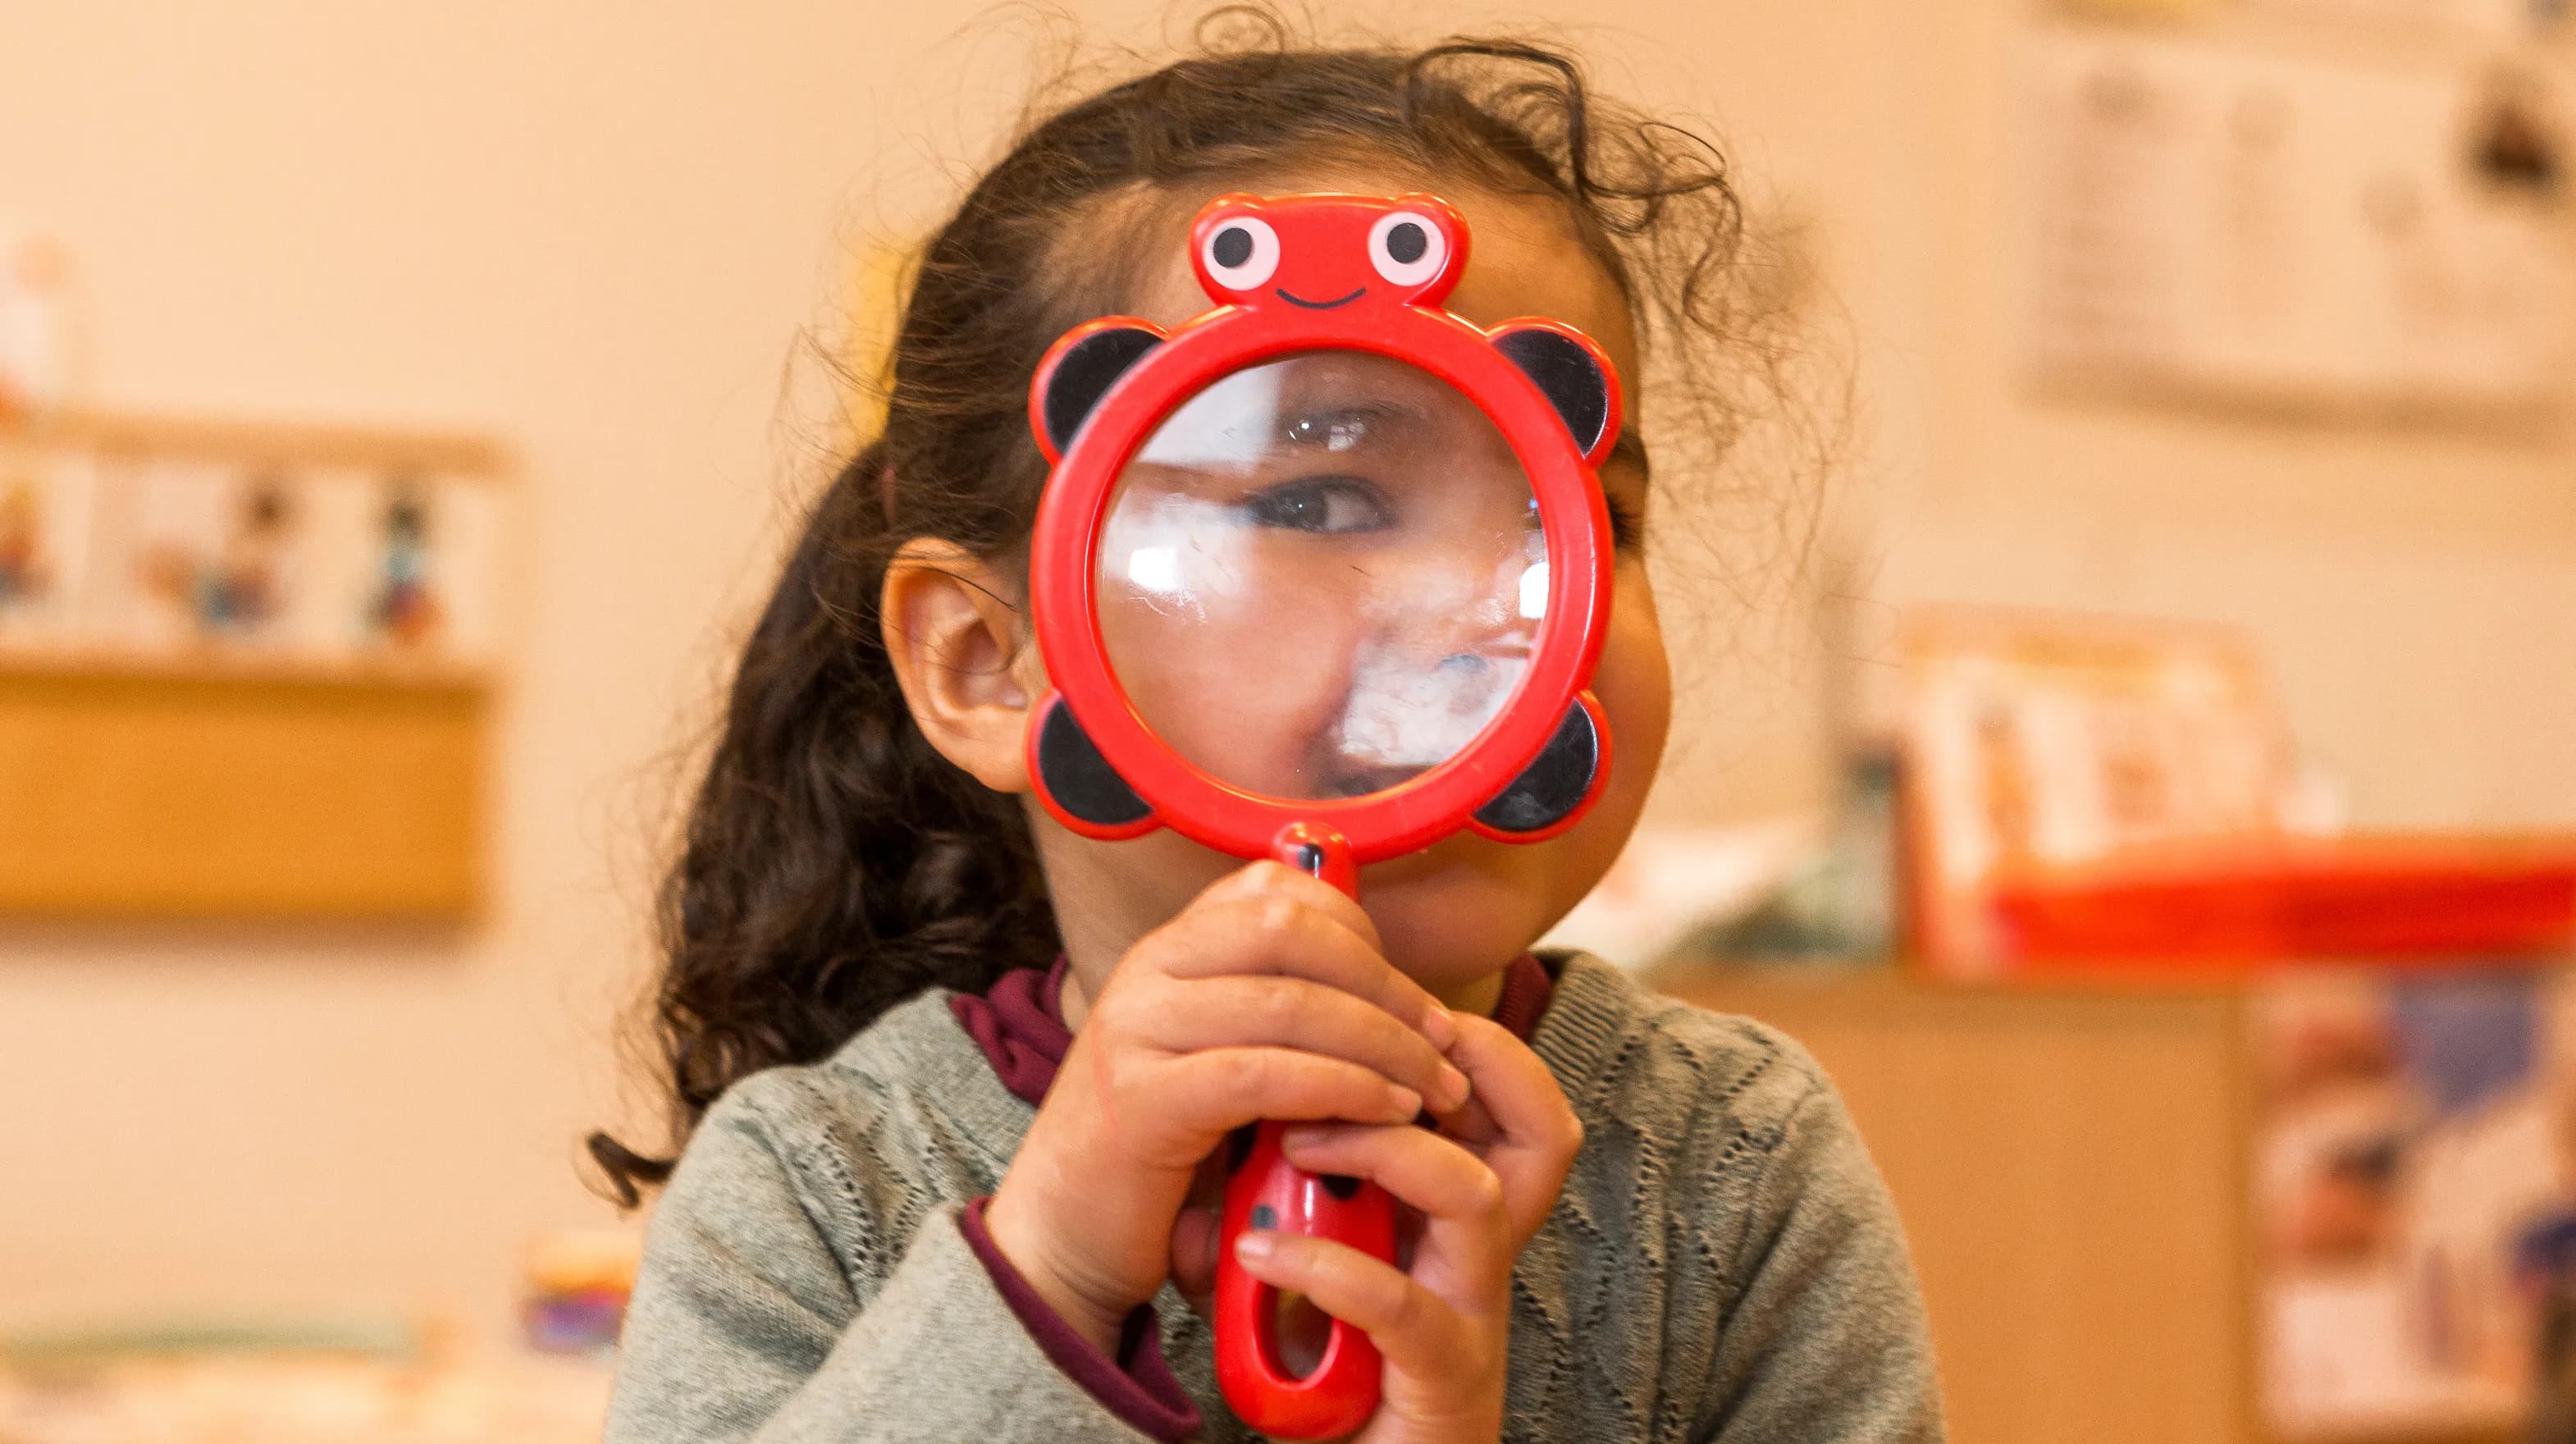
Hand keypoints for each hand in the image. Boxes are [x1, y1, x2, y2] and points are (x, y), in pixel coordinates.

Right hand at [983, 862, 1469, 1355]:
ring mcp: (1137, 1029)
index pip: (1275, 892)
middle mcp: (1147, 970)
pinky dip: (1341, 1087)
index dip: (1360, 930)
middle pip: (1289, 931)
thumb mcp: (1217, 1054)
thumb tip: (1372, 970)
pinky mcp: (1142, 1102)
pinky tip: (1386, 1112)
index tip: (1410, 995)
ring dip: (1383, 1043)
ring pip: (1288, 1002)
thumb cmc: (1163, 1149)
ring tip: (1433, 1088)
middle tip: (1443, 1039)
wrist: (1066, 1233)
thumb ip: (1272, 1008)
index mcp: (1169, 948)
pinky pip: (1263, 1073)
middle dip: (1384, 983)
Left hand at [1174, 1011, 1584, 1442]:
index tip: (1378, 1010)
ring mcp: (1473, 1316)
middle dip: (1465, 1070)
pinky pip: (1401, 1305)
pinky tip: (1259, 1255)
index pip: (1520, 1104)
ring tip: (1296, 1142)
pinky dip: (1326, 1268)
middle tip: (1356, 1054)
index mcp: (1462, 1216)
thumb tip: (1228, 1113)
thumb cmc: (1331, 1364)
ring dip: (1382, 1150)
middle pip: (1543, 1134)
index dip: (1476, 1044)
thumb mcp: (1309, 1255)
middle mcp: (1486, 1257)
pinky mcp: (1443, 1380)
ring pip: (1472, 1196)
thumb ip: (1287, 1193)